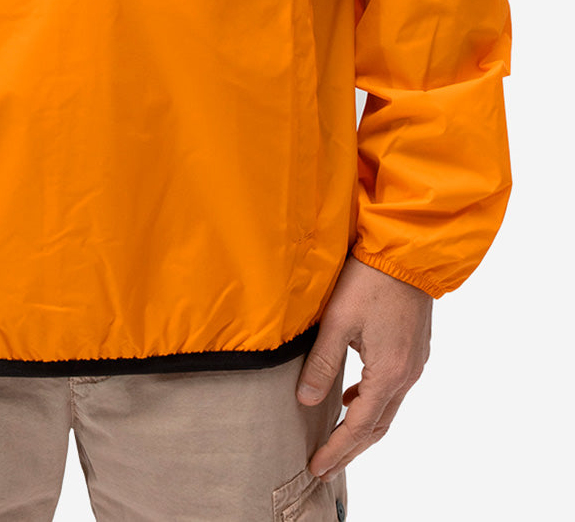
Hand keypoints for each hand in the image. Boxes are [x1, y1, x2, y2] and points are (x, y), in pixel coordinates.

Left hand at [296, 254, 432, 480]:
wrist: (407, 251)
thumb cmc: (369, 280)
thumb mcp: (338, 321)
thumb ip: (322, 363)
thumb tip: (305, 400)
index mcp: (389, 373)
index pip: (360, 427)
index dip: (337, 449)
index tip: (316, 467)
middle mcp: (407, 375)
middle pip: (378, 427)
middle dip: (350, 449)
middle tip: (324, 467)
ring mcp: (414, 363)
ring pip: (388, 409)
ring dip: (363, 429)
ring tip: (336, 440)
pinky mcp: (414, 349)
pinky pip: (393, 390)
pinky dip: (373, 404)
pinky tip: (353, 398)